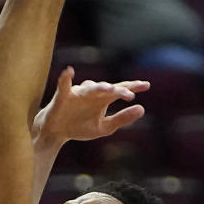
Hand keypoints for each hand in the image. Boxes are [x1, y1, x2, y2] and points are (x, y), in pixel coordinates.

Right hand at [32, 67, 148, 148]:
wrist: (57, 132)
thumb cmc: (80, 126)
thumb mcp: (105, 127)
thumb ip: (122, 119)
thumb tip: (142, 108)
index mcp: (103, 99)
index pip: (120, 90)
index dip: (132, 87)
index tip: (146, 85)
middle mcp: (92, 93)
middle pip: (107, 88)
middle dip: (118, 90)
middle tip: (129, 95)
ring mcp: (78, 93)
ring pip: (90, 87)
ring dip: (100, 87)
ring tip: (109, 90)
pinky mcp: (63, 96)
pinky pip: (64, 85)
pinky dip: (66, 78)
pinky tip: (69, 72)